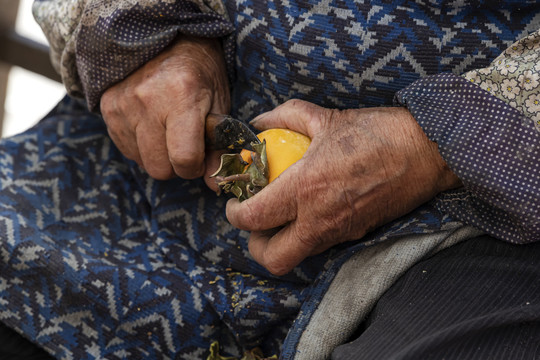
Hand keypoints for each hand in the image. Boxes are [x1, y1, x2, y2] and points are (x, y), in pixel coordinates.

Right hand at [100, 35, 229, 188]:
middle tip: (186, 145)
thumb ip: (219, 145)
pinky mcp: (108, 109)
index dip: (196, 167)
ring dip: (159, 155)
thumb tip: (216, 184)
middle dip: (177, 165)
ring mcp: (123, 105)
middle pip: (160, 168)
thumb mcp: (219, 102)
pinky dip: (142, 146)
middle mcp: (147, 101)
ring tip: (169, 131)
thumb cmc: (198, 71)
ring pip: (143, 162)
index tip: (201, 157)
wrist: (163, 36)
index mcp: (182, 96)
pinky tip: (152, 126)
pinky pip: (127, 150)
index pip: (184, 158)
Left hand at [226, 100, 461, 274]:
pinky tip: (311, 209)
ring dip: (281, 242)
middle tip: (256, 221)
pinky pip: (321, 245)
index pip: (254, 218)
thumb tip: (259, 121)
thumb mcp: (326, 117)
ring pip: (298, 256)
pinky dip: (307, 235)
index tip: (234, 204)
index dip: (235, 214)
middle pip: (273, 258)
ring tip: (281, 215)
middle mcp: (320, 219)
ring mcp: (340, 231)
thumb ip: (285, 116)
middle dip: (256, 246)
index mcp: (306, 189)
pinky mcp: (357, 234)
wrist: (427, 151)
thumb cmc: (377, 132)